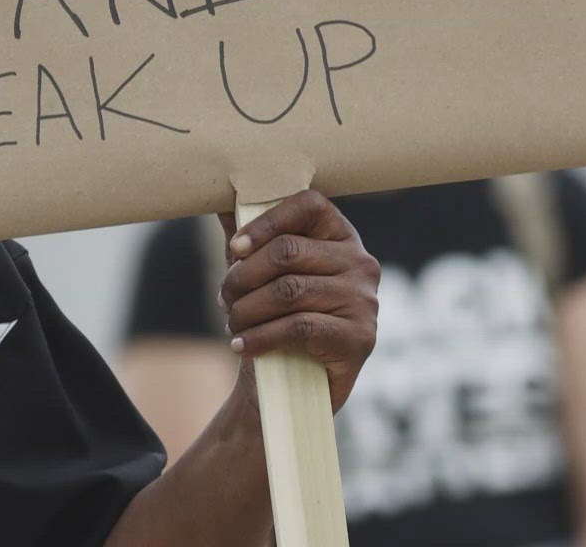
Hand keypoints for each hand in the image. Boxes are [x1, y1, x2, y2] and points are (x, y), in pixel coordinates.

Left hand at [217, 189, 378, 410]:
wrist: (292, 388)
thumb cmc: (276, 318)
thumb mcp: (260, 274)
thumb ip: (246, 236)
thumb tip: (221, 195)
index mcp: (341, 236)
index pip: (309, 204)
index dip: (266, 222)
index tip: (234, 248)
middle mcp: (361, 262)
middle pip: (288, 250)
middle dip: (243, 276)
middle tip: (224, 298)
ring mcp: (365, 301)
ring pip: (289, 291)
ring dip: (247, 309)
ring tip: (232, 323)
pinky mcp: (360, 338)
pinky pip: (299, 327)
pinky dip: (260, 337)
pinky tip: (241, 346)